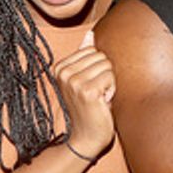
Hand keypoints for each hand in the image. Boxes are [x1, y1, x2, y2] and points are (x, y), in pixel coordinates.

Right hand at [54, 31, 115, 160]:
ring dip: (109, 82)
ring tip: (100, 97)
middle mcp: (63, 73)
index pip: (92, 49)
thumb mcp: (83, 79)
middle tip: (96, 93)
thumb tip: (90, 34)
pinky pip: (110, 77)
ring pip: (107, 65)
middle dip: (105, 74)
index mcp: (60, 67)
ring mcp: (73, 82)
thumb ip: (84, 55)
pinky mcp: (87, 91)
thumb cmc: (88, 108)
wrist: (86, 138)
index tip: (90, 85)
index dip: (97, 67)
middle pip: (100, 56)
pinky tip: (103, 102)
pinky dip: (112, 90)